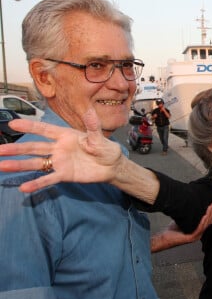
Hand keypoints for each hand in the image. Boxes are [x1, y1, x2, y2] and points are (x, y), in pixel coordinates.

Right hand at [0, 108, 122, 192]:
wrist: (112, 167)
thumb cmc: (105, 149)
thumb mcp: (100, 138)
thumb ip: (93, 127)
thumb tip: (90, 111)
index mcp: (65, 136)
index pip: (45, 130)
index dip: (30, 126)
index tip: (13, 124)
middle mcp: (58, 148)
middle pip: (34, 148)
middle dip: (17, 149)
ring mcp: (60, 162)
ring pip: (36, 163)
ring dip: (19, 165)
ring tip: (3, 166)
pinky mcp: (64, 175)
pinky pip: (48, 179)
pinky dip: (37, 183)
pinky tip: (23, 187)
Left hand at [151, 203, 211, 252]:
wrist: (164, 238)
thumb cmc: (172, 230)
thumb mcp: (183, 220)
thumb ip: (188, 215)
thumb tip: (191, 204)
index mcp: (198, 230)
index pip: (207, 221)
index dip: (211, 213)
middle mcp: (198, 234)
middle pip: (208, 222)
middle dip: (211, 212)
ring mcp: (196, 236)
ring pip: (205, 225)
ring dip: (209, 215)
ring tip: (210, 208)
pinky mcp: (191, 238)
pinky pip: (199, 229)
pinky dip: (202, 222)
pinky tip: (204, 216)